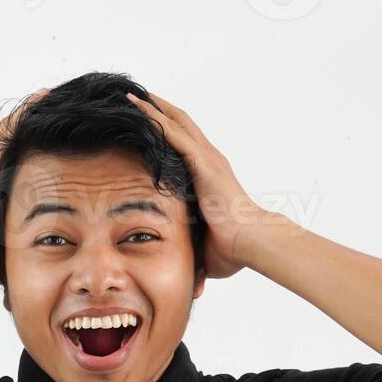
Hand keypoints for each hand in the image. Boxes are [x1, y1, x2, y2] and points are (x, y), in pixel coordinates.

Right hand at [0, 87, 49, 286]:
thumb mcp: (11, 249)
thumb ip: (26, 249)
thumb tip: (42, 268)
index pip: (25, 163)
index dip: (42, 150)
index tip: (65, 142)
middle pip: (21, 140)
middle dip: (41, 125)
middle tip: (66, 110)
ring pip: (16, 129)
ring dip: (35, 112)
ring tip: (56, 95)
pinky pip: (10, 129)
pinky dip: (26, 111)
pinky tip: (42, 95)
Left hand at [124, 90, 267, 279]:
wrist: (251, 242)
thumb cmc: (234, 249)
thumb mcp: (205, 252)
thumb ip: (195, 261)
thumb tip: (193, 288)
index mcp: (210, 177)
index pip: (185, 148)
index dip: (169, 133)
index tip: (151, 124)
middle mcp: (209, 161)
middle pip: (180, 125)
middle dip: (159, 109)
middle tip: (136, 96)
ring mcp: (206, 159)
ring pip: (175, 122)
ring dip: (153, 107)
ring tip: (130, 93)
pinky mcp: (202, 162)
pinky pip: (173, 133)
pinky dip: (155, 117)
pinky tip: (138, 105)